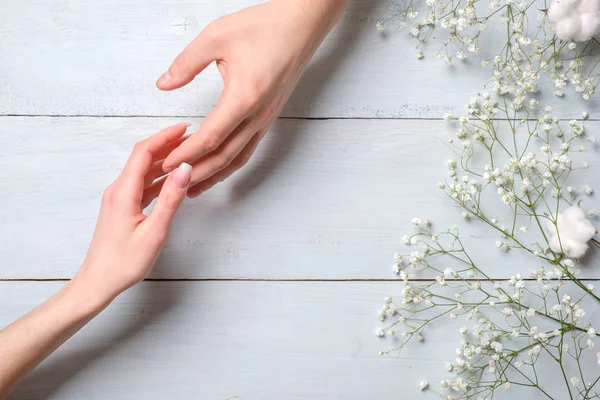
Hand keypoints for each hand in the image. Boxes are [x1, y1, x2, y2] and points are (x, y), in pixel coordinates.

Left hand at [75, 123, 192, 304]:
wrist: (98, 282)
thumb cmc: (123, 263)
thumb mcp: (154, 232)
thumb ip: (171, 198)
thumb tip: (186, 169)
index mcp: (123, 191)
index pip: (144, 152)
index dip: (165, 137)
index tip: (186, 128)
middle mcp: (119, 190)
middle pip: (144, 157)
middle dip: (168, 145)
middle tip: (193, 140)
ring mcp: (120, 198)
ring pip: (144, 171)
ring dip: (165, 162)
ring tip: (189, 156)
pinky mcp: (123, 207)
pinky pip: (143, 184)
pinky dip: (159, 178)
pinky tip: (174, 180)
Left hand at [156, 0, 347, 196]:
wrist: (302, 24)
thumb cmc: (266, 27)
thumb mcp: (217, 37)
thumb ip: (186, 63)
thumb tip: (164, 84)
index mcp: (244, 97)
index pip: (210, 137)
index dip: (186, 153)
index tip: (166, 162)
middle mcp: (258, 114)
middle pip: (224, 156)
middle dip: (196, 171)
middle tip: (173, 181)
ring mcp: (267, 118)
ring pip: (238, 157)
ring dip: (215, 174)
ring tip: (193, 187)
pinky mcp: (270, 116)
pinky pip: (249, 148)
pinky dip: (230, 163)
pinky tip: (219, 166)